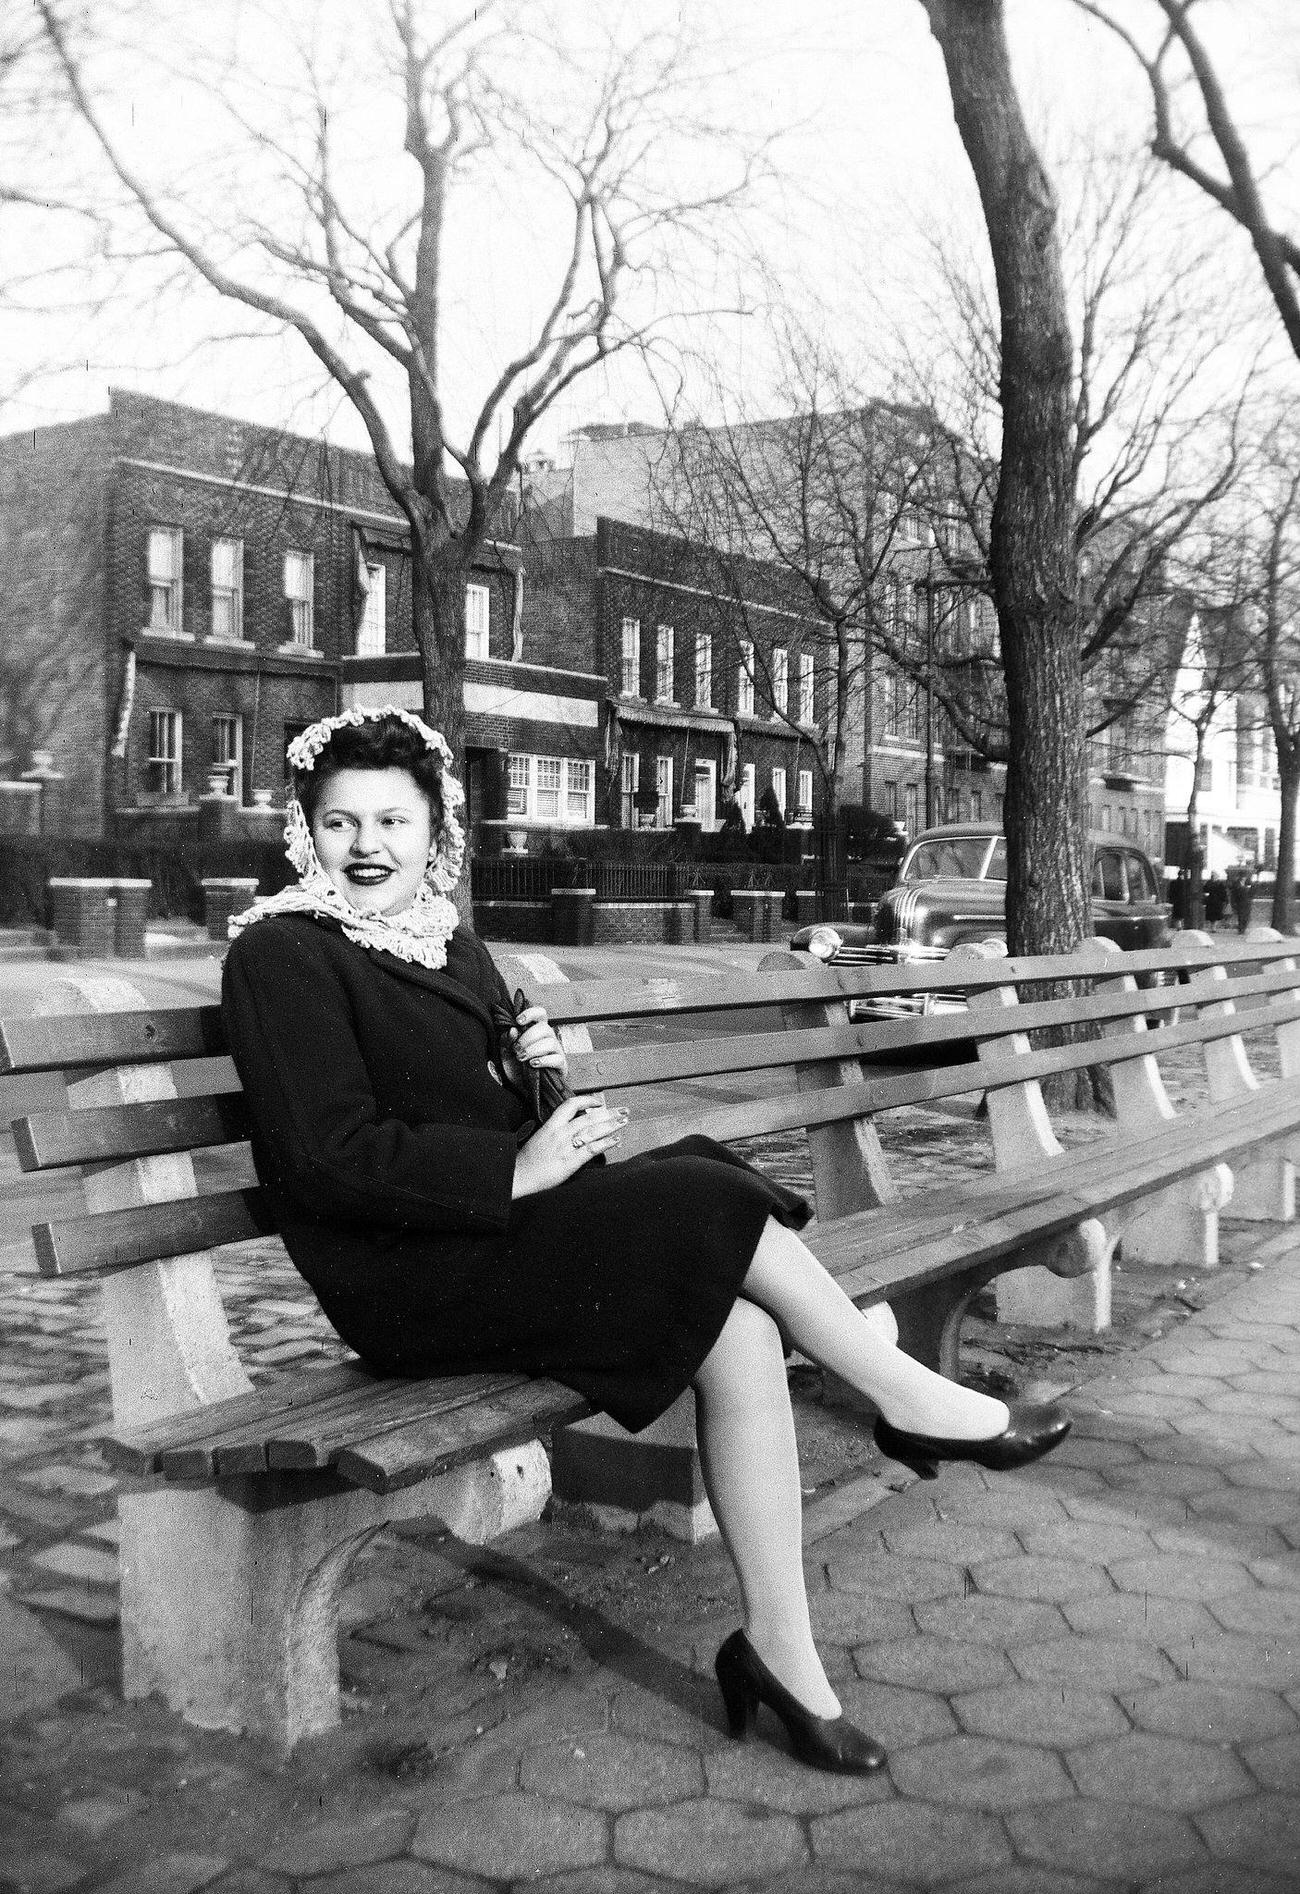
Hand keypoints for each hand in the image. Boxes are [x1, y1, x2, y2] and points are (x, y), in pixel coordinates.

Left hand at [507, 1003, 568, 1082]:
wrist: (522, 1089)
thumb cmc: (516, 1068)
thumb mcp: (505, 1053)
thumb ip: (506, 1041)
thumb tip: (513, 1029)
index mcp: (536, 1030)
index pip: (540, 1013)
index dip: (531, 1013)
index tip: (518, 1021)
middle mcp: (548, 1038)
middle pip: (544, 1027)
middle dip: (527, 1038)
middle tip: (516, 1049)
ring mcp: (556, 1051)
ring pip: (550, 1042)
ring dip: (533, 1050)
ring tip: (521, 1058)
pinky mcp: (561, 1065)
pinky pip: (557, 1059)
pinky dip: (543, 1061)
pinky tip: (533, 1064)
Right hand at [511, 1092, 627, 1198]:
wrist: (518, 1176)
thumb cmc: (528, 1160)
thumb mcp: (540, 1138)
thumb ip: (556, 1132)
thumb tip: (574, 1128)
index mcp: (550, 1125)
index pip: (571, 1105)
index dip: (587, 1100)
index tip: (599, 1101)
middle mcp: (560, 1132)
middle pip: (589, 1117)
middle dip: (609, 1112)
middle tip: (623, 1110)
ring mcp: (566, 1146)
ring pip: (593, 1130)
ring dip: (611, 1124)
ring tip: (624, 1121)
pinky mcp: (570, 1161)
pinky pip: (592, 1149)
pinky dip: (606, 1143)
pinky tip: (616, 1139)